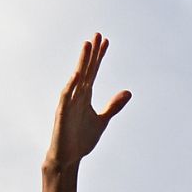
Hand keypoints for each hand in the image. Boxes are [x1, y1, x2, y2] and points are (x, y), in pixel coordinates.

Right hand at [44, 34, 130, 172]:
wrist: (69, 157)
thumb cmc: (82, 138)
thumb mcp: (103, 120)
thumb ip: (114, 106)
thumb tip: (128, 91)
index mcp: (85, 96)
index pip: (94, 71)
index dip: (100, 57)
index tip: (106, 41)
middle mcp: (76, 95)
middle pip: (86, 70)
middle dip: (92, 53)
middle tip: (97, 34)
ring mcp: (69, 103)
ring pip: (76, 78)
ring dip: (82, 62)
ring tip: (87, 46)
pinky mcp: (62, 114)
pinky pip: (67, 97)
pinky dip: (71, 85)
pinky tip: (77, 75)